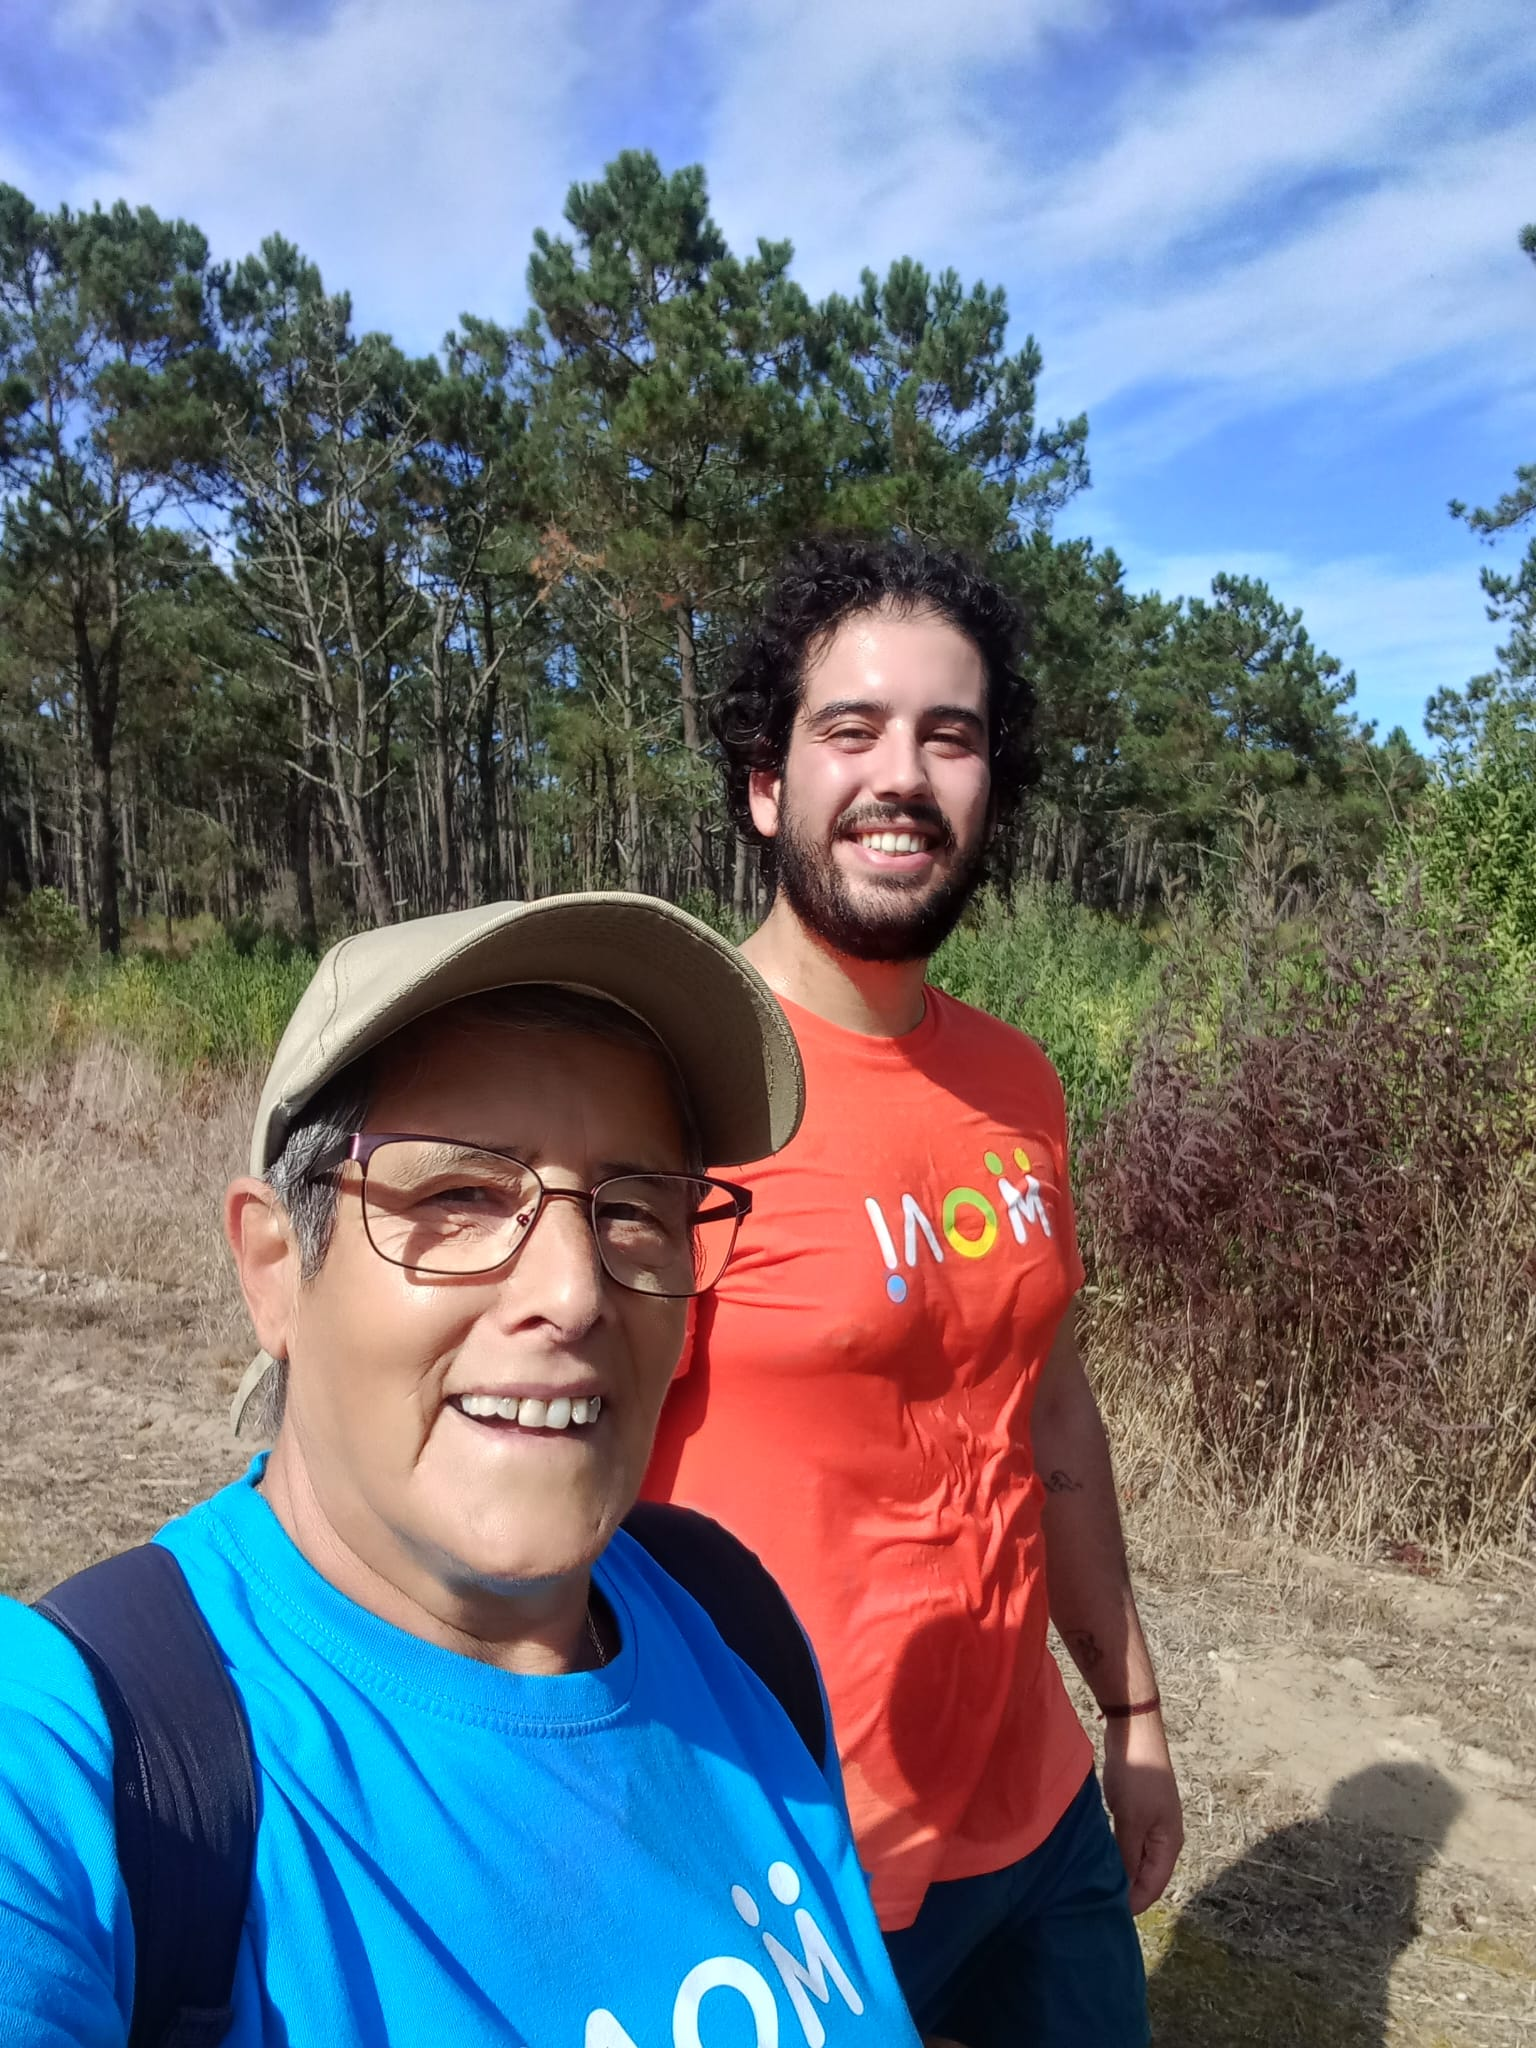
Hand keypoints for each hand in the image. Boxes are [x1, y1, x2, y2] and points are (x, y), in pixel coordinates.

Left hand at [1100, 1712, 1182, 1913]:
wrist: (1135, 1732)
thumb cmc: (1136, 1777)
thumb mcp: (1131, 1821)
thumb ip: (1128, 1857)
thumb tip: (1123, 1891)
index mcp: (1169, 1843)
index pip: (1154, 1887)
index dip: (1133, 1903)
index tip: (1108, 1915)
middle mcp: (1164, 1838)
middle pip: (1147, 1876)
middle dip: (1127, 1891)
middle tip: (1098, 1903)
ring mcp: (1151, 1824)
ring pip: (1136, 1860)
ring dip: (1121, 1872)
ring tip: (1096, 1885)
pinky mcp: (1136, 1811)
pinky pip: (1128, 1843)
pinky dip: (1116, 1853)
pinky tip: (1099, 1857)